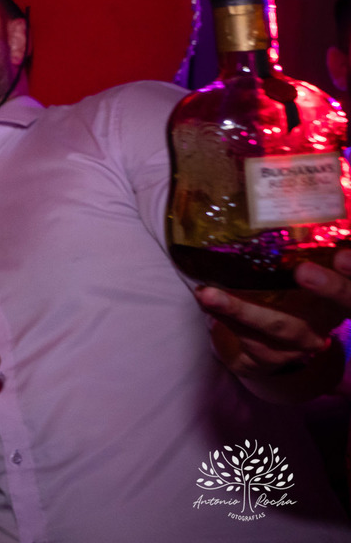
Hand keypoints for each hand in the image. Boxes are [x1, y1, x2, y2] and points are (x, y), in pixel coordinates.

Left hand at [194, 254, 348, 393]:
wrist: (272, 346)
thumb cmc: (290, 292)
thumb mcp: (309, 266)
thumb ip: (310, 243)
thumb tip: (287, 187)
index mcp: (344, 292)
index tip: (345, 254)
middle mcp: (330, 317)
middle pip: (341, 305)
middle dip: (328, 287)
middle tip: (305, 271)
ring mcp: (302, 340)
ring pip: (279, 326)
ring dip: (243, 308)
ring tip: (209, 292)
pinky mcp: (272, 355)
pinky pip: (247, 337)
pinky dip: (223, 315)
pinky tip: (205, 298)